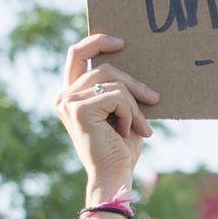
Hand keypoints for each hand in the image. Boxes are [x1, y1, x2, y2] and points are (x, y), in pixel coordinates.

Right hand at [55, 34, 160, 200]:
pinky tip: (128, 132)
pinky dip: (131, 114)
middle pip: (104, 67)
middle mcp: (63, 96)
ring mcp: (67, 102)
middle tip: (154, 98)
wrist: (115, 176)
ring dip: (134, 104)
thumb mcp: (122, 110)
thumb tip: (134, 60)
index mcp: (70, 95)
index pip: (77, 54)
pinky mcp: (78, 109)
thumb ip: (119, 88)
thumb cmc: (121, 147)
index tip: (121, 42)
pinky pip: (117, 96)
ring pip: (113, 82)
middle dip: (133, 83)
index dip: (97, 41)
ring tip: (140, 127)